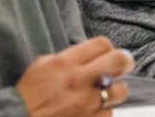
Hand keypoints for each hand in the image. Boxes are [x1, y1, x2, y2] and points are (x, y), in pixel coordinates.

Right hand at [16, 37, 132, 115]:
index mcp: (65, 63)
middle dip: (124, 61)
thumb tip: (89, 56)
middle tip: (124, 65)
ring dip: (116, 90)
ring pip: (119, 91)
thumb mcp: (43, 65)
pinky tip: (94, 109)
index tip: (109, 53)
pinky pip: (109, 113)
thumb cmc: (29, 94)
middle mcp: (79, 81)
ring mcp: (86, 104)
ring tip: (108, 91)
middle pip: (118, 61)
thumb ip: (68, 57)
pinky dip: (104, 111)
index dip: (108, 48)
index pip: (102, 44)